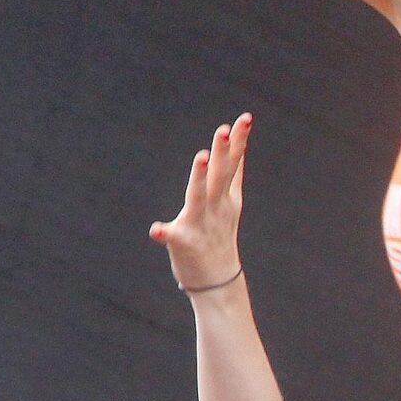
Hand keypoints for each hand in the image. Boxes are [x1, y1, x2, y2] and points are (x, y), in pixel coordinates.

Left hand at [151, 113, 252, 291]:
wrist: (218, 282)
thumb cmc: (220, 236)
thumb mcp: (230, 203)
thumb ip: (232, 175)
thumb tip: (237, 145)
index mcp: (225, 198)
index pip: (233, 164)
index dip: (238, 142)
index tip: (245, 119)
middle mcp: (215, 207)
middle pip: (219, 176)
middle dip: (222, 152)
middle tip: (223, 129)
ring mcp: (200, 224)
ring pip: (199, 196)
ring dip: (199, 177)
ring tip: (201, 156)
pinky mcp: (184, 242)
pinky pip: (173, 237)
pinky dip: (164, 233)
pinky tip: (155, 229)